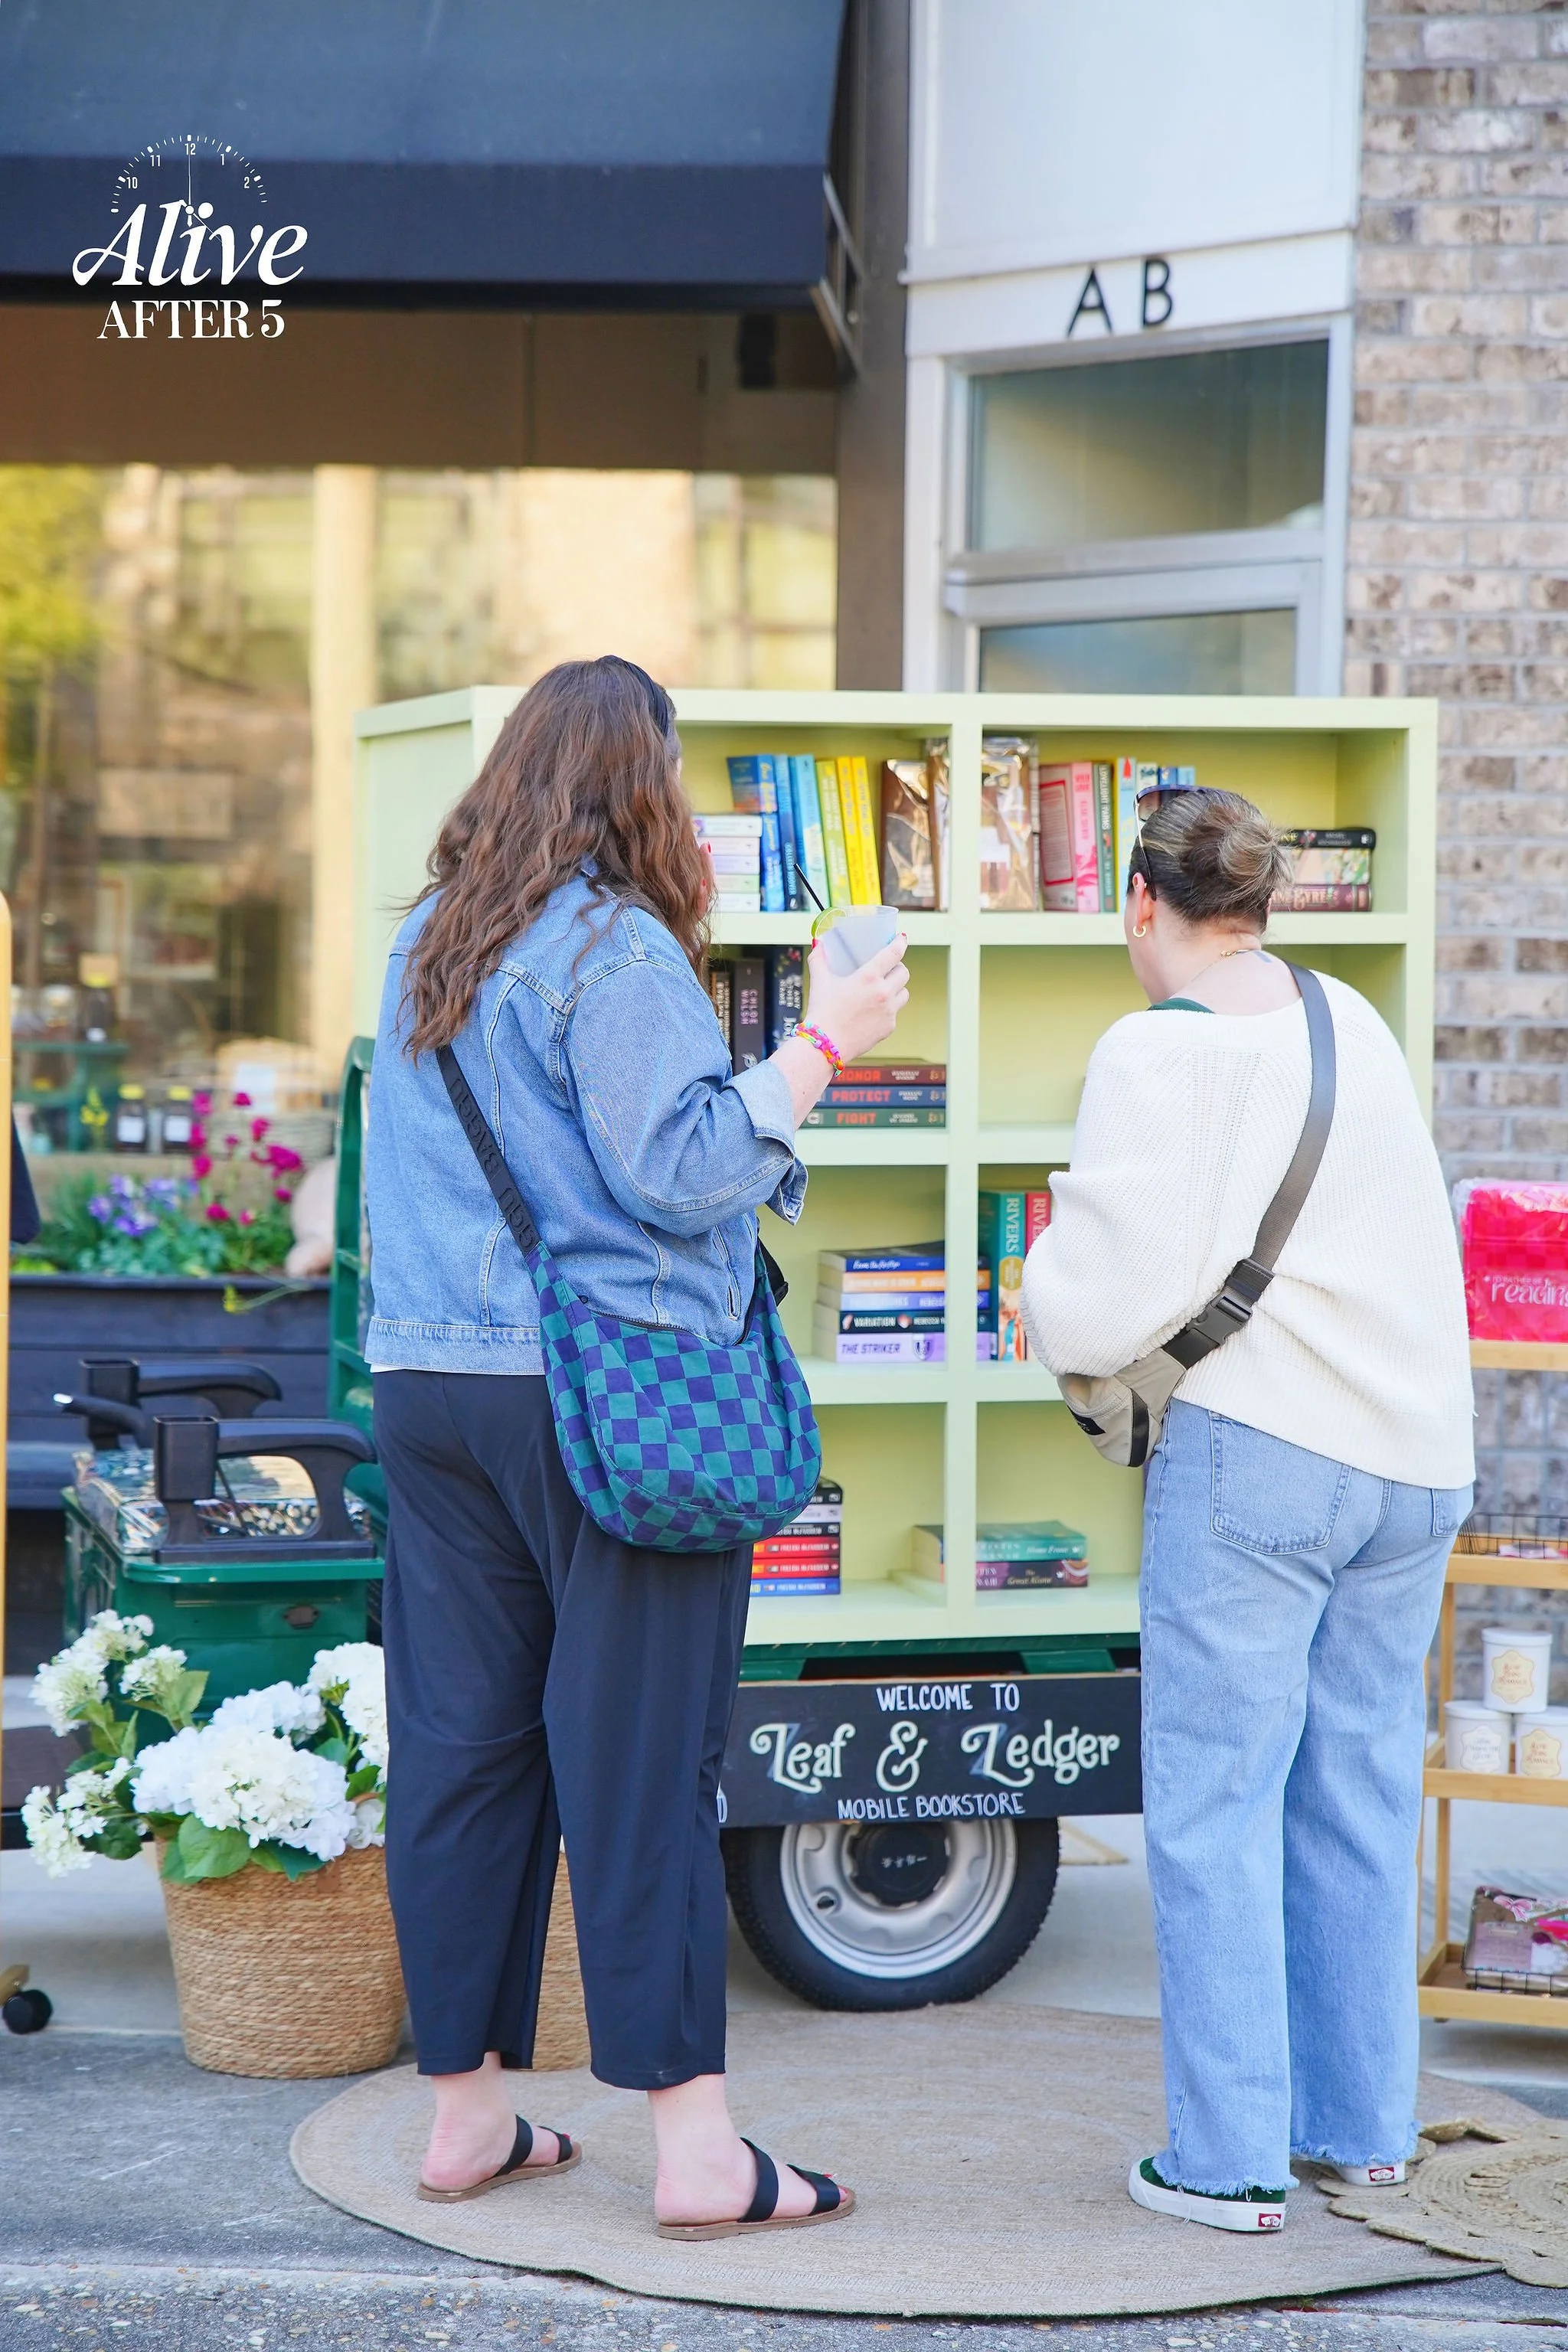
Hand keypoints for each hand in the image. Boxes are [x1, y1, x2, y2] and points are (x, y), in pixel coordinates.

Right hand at [804, 935, 909, 1062]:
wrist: (826, 1045)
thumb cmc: (822, 1012)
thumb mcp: (820, 982)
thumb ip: (819, 959)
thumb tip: (818, 944)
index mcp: (868, 977)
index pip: (894, 953)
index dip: (900, 943)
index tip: (902, 939)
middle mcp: (883, 992)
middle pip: (903, 972)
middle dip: (897, 968)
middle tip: (888, 968)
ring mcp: (889, 1011)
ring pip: (904, 993)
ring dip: (897, 988)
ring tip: (884, 990)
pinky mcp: (889, 1027)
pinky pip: (895, 1013)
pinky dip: (888, 1009)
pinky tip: (874, 1011)